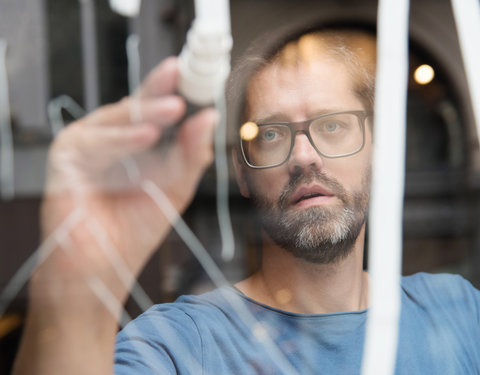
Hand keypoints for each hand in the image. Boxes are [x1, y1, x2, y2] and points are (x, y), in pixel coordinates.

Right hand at [36, 56, 217, 304]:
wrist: (105, 267)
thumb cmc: (137, 228)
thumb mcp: (175, 188)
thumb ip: (191, 154)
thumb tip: (210, 117)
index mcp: (137, 141)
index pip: (157, 108)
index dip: (177, 90)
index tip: (200, 75)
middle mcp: (112, 137)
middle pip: (137, 105)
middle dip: (162, 90)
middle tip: (185, 76)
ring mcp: (88, 144)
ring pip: (118, 119)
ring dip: (147, 112)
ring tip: (175, 108)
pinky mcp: (67, 157)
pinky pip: (96, 141)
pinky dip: (121, 139)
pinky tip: (147, 135)